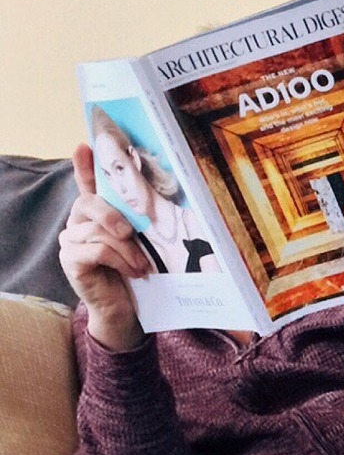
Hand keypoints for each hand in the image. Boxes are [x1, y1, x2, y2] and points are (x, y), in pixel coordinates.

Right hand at [58, 144, 148, 350]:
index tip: (84, 145)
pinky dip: (120, 260)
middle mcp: (78, 222)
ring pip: (98, 230)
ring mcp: (70, 240)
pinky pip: (95, 250)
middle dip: (113, 214)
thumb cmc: (137, 271)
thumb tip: (163, 198)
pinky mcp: (70, 259)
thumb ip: (143, 221)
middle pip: (89, 203)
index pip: (87, 184)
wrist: (126, 308)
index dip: (85, 165)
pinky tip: (134, 271)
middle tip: (132, 232)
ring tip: (143, 265)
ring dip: (127, 248)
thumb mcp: (145, 242)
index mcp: (97, 213)